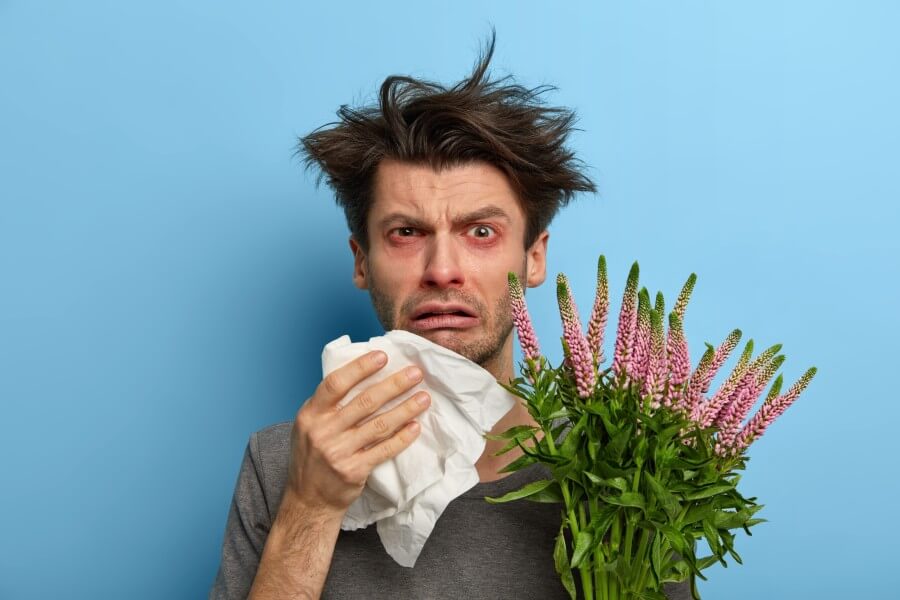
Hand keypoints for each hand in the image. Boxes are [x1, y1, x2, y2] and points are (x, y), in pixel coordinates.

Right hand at [284, 351, 429, 514]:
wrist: (308, 499)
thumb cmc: (312, 455)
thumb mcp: (308, 424)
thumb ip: (328, 404)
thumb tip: (362, 375)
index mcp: (311, 414)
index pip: (336, 383)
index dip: (360, 368)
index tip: (383, 356)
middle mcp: (323, 431)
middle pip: (364, 402)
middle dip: (394, 385)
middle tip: (415, 373)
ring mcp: (338, 452)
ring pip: (379, 426)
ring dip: (405, 409)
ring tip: (424, 398)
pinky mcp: (353, 471)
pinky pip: (384, 450)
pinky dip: (402, 438)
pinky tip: (415, 426)